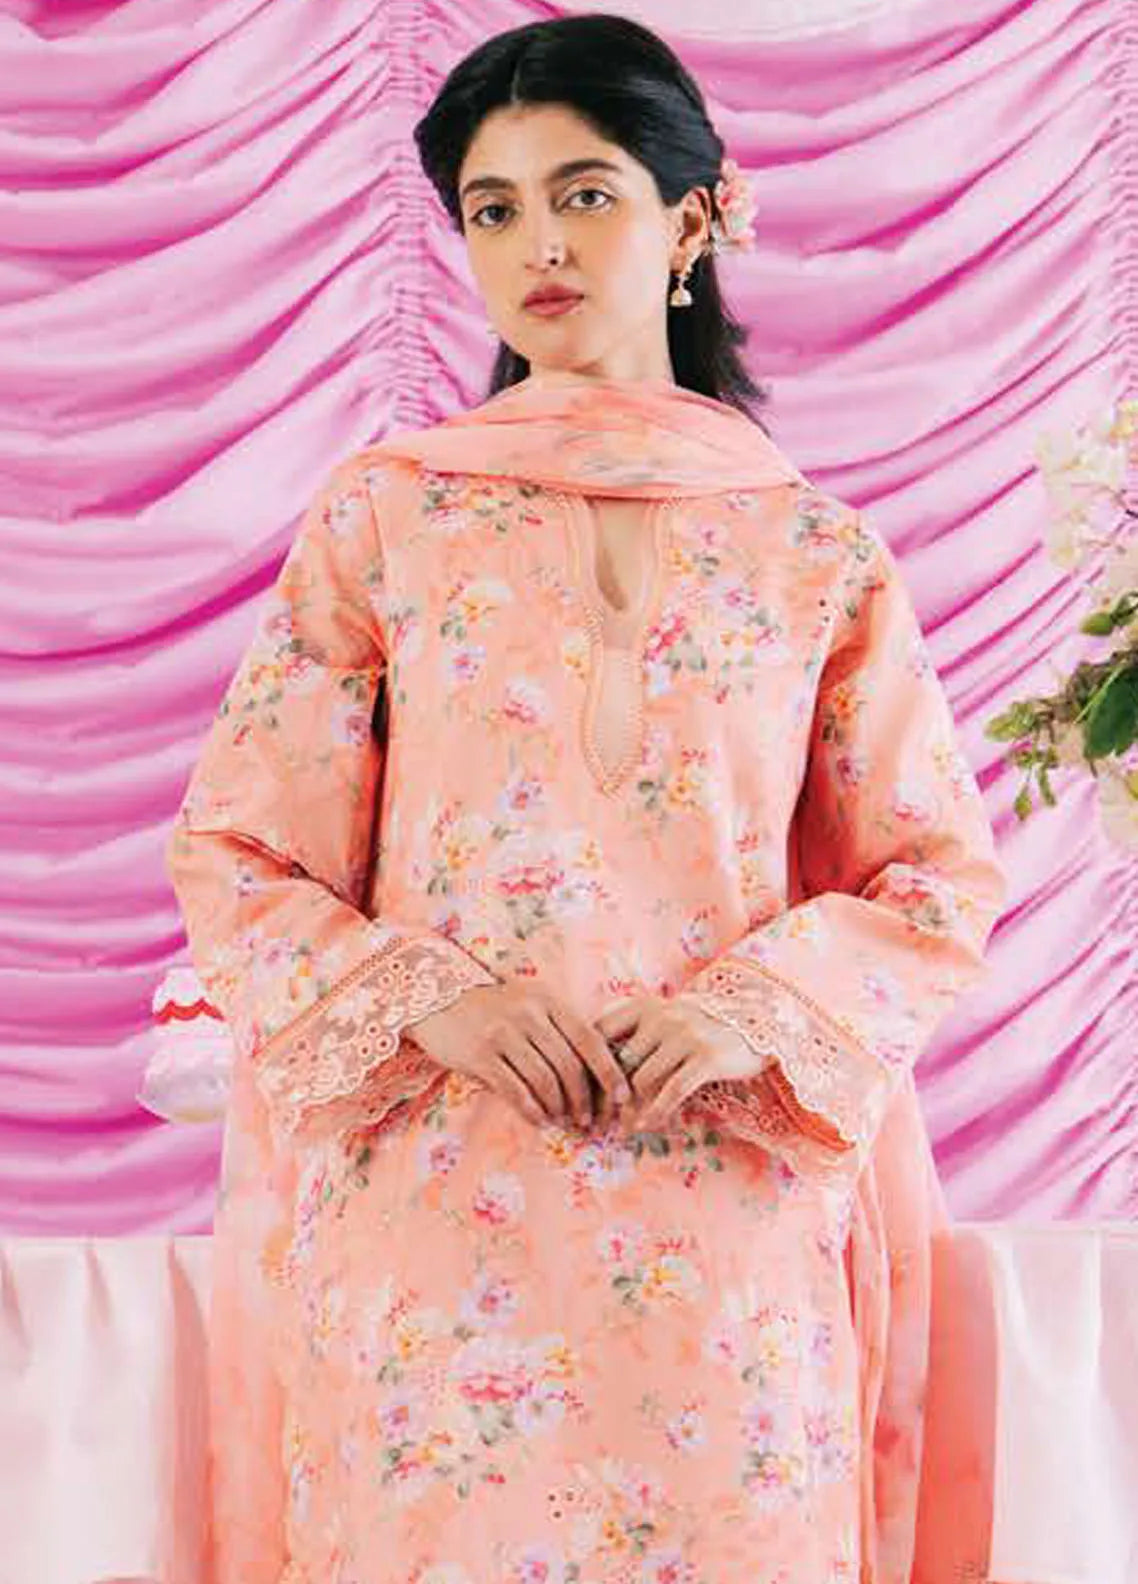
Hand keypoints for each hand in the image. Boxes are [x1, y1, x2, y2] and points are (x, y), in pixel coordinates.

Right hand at [409, 979, 632, 1129]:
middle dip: (584, 1099)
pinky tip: (540, 1121)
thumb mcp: (528, 1003)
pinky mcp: (480, 1055)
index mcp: (548, 1000)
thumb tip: (593, 1072)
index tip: (623, 1097)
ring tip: (564, 1122)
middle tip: (589, 1120)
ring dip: (559, 1109)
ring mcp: (503, 1034)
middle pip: (570, 1065)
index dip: (610, 1072)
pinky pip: (515, 1091)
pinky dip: (532, 1112)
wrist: (436, 999)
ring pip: (545, 1081)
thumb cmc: (491, 1008)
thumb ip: (557, 1029)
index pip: (590, 1039)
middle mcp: (529, 1014)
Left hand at [595, 992, 767, 1132]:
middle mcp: (661, 1016)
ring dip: (629, 1110)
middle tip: (594, 1122)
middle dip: (605, 1097)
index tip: (577, 1094)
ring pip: (641, 1081)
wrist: (756, 1022)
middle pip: (617, 1063)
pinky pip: (672, 1091)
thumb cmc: (698, 1028)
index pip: (599, 1034)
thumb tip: (592, 1073)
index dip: (584, 1066)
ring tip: (622, 1128)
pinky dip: (655, 1113)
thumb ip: (631, 1035)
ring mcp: (684, 1035)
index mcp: (643, 1006)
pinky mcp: (706, 1057)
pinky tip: (645, 1127)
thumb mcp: (663, 1019)